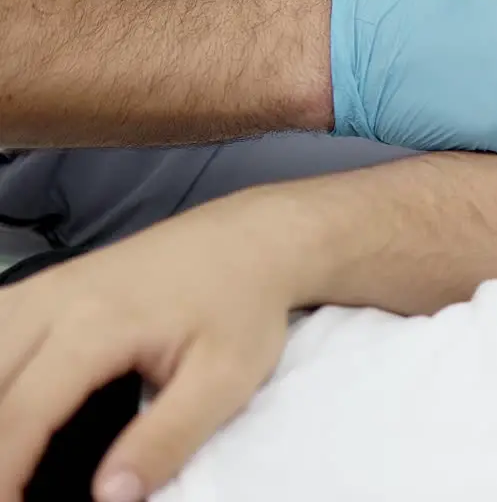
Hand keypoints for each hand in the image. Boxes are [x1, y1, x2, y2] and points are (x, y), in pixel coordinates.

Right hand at [0, 195, 306, 501]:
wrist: (253, 241)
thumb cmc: (242, 309)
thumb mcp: (225, 380)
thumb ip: (166, 439)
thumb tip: (110, 496)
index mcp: (95, 327)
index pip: (20, 415)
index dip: (4, 476)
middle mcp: (54, 300)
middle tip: (12, 492)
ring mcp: (46, 284)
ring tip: (9, 455)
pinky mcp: (48, 283)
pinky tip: (6, 400)